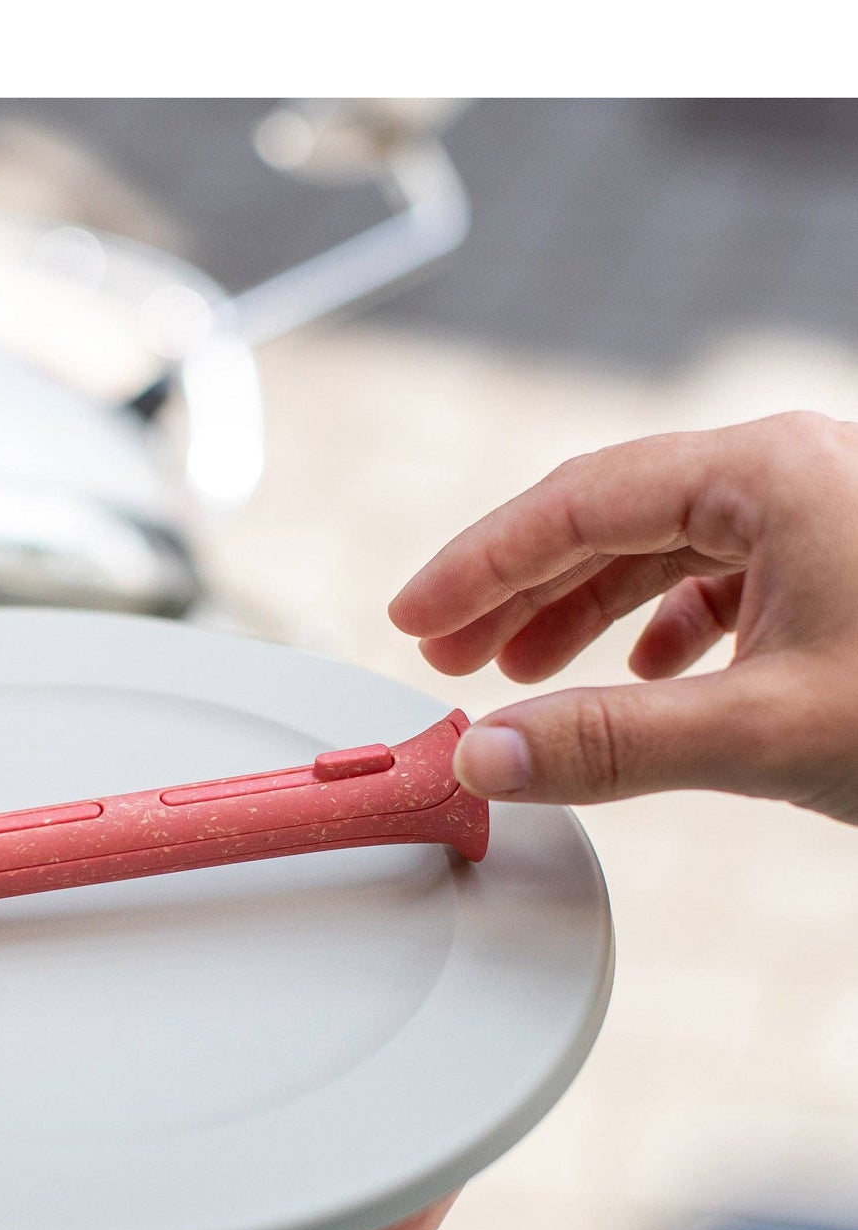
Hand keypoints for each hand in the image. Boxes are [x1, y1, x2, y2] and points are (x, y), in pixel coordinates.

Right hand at [389, 411, 857, 823]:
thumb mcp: (767, 728)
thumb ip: (613, 744)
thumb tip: (488, 757)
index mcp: (770, 472)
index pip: (577, 502)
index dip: (479, 565)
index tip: (414, 617)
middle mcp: (794, 472)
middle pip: (612, 518)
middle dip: (518, 591)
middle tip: (444, 653)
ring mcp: (824, 513)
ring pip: (666, 548)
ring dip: (583, 609)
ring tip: (519, 671)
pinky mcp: (845, 563)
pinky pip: (726, 573)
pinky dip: (663, 623)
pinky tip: (644, 674)